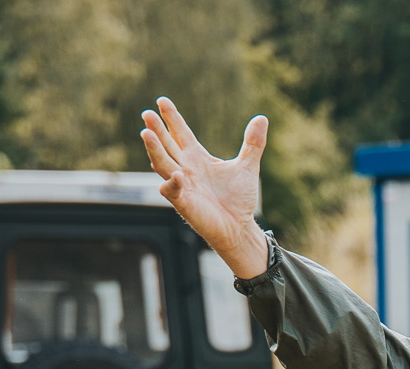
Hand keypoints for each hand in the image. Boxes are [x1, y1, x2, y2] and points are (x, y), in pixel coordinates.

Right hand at [141, 98, 270, 278]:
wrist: (240, 227)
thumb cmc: (239, 199)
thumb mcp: (248, 167)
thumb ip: (253, 143)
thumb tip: (262, 118)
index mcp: (197, 158)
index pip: (180, 133)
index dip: (171, 118)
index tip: (162, 100)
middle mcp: (186, 169)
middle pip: (166, 145)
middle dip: (156, 130)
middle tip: (146, 114)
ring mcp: (183, 185)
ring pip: (163, 164)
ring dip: (154, 150)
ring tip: (146, 133)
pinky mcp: (184, 203)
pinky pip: (172, 191)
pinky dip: (172, 183)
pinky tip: (175, 174)